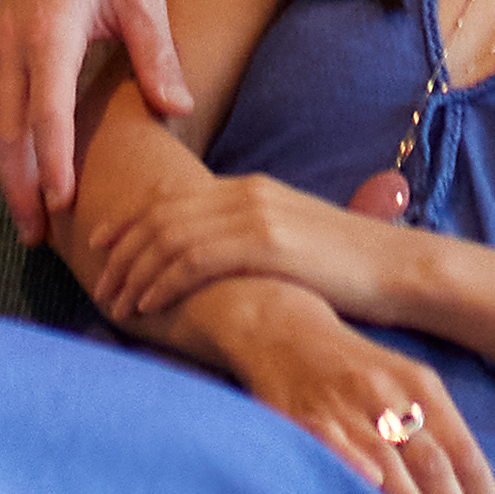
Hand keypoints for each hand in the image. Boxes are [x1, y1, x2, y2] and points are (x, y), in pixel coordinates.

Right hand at [0, 0, 189, 230]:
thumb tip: (178, 109)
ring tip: (28, 220)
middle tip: (37, 236)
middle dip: (18, 187)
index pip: (47, 111)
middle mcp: (10, 40)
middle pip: (7, 130)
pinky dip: (3, 145)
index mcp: (50, 29)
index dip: (52, 162)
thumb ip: (156, 53)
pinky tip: (21, 175)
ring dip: (7, 173)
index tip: (63, 205)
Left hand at [73, 151, 376, 333]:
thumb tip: (219, 268)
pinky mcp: (266, 242)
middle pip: (160, 215)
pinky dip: (162, 280)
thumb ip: (252, 243)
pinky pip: (195, 258)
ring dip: (133, 271)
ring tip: (112, 301)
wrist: (400, 267)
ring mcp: (255, 214)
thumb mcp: (292, 242)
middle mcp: (244, 193)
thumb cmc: (348, 268)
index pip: (170, 199)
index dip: (127, 222)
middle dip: (119, 250)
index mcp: (247, 189)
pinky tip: (145, 304)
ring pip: (169, 237)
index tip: (96, 246)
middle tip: (94, 282)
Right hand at [209, 283, 494, 493]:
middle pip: (433, 464)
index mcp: (423, 388)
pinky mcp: (303, 413)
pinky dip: (352, 464)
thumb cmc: (354, 369)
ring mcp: (347, 404)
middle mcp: (390, 396)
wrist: (282, 325)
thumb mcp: (404, 385)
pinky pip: (331, 442)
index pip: (465, 454)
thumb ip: (435, 433)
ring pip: (389, 461)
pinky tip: (370, 489)